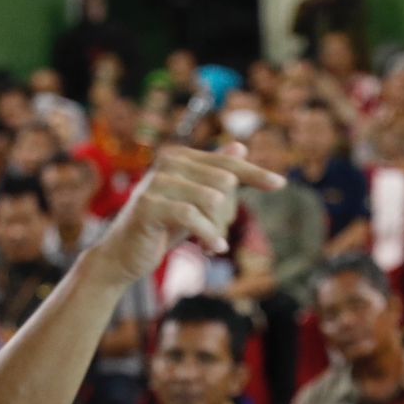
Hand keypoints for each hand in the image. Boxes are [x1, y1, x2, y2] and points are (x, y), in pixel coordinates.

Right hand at [93, 145, 284, 287]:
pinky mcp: (148, 205)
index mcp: (180, 157)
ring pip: (211, 199)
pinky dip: (208, 235)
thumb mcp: (193, 202)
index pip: (228, 164)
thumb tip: (241, 146)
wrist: (123, 256)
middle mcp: (167, 162)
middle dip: (227, 214)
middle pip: (224, 182)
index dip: (255, 174)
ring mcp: (156, 182)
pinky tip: (213, 249)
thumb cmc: (161, 228)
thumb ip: (215, 175)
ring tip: (211, 244)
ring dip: (217, 228)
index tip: (281, 184)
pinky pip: (193, 216)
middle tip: (216, 234)